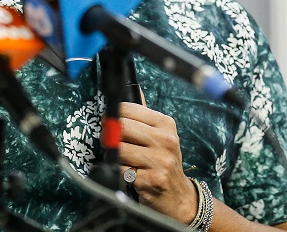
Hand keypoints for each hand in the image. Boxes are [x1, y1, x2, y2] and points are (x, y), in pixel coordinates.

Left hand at [117, 102, 199, 223]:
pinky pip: (122, 171)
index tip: (110, 123)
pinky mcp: (151, 180)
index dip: (113, 116)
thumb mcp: (161, 136)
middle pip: (122, 128)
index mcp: (166, 124)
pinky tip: (128, 174)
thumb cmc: (164, 162)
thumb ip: (144, 116)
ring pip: (119, 150)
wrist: (179, 197)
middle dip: (109, 135)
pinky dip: (119, 173)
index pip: (128, 109)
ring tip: (121, 160)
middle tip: (107, 141)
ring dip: (113, 157)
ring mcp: (160, 161)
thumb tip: (133, 89)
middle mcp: (165, 140)